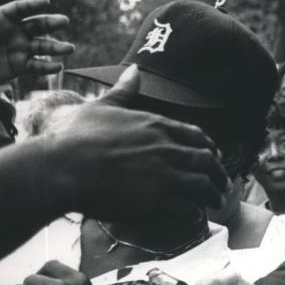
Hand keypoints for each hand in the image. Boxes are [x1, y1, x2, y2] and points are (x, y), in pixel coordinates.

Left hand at [0, 0, 73, 89]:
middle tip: (64, 21)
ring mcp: (20, 49)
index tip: (45, 2)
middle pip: (37, 25)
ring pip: (42, 46)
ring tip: (69, 48)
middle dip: (51, 23)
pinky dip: (48, 67)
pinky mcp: (20, 66)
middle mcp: (15, 32)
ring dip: (57, 47)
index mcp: (2, 18)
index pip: (20, 9)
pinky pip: (37, 66)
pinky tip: (58, 67)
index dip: (32, 5)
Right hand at [43, 65, 230, 219]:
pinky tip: (193, 214)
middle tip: (223, 183)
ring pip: (203, 187)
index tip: (215, 156)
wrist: (61, 169)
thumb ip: (125, 90)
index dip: (210, 148)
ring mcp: (163, 177)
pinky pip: (187, 209)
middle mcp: (166, 150)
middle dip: (219, 174)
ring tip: (214, 201)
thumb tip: (135, 69)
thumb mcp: (103, 106)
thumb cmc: (76, 137)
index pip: (199, 136)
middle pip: (208, 162)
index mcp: (157, 126)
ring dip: (212, 195)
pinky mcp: (155, 204)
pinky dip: (194, 212)